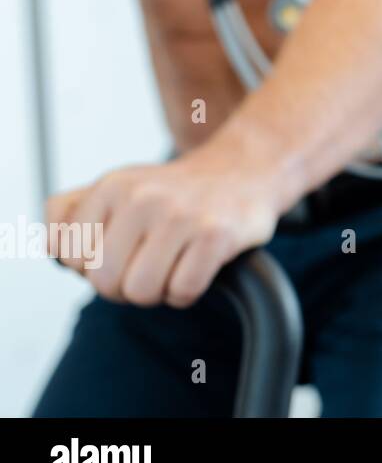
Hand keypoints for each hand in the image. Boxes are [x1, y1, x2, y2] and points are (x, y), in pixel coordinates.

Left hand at [45, 154, 280, 308]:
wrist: (245, 170)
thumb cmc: (176, 192)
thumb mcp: (117, 186)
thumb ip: (69, 212)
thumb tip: (55, 250)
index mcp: (112, 186)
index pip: (70, 256)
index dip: (92, 266)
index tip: (119, 251)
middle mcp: (143, 198)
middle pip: (104, 281)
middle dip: (124, 286)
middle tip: (147, 266)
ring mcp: (182, 216)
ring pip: (141, 292)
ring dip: (157, 291)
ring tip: (172, 266)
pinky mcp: (217, 235)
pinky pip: (182, 291)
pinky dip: (186, 292)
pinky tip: (196, 267)